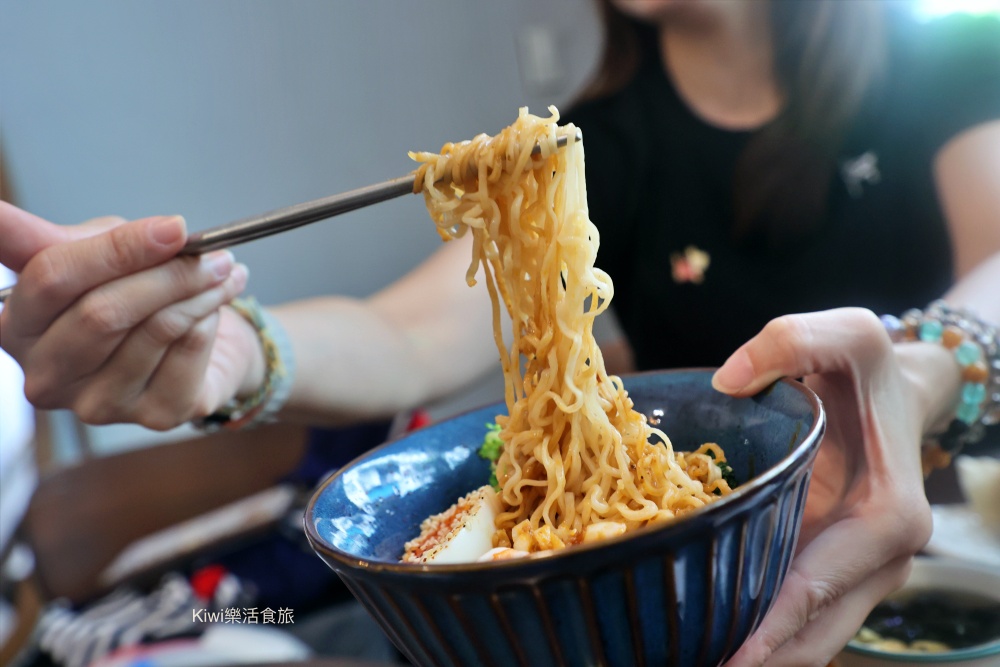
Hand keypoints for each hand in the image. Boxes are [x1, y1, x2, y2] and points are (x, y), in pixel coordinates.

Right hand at [0, 202, 255, 429]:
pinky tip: (217, 302)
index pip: (52, 279)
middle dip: (167, 272)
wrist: (194, 341)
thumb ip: (47, 238)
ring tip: (221, 268)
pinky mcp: (154, 416)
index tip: (172, 227)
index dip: (117, 249)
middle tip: (209, 251)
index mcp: (16, 327)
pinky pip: (190, 351)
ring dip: (199, 290)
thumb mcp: (88, 253)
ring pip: (155, 329)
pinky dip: (211, 317)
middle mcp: (47, 376)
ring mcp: (97, 405)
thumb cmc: (130, 291)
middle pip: (104, 312)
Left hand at [713, 308, 933, 666]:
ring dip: (754, 655)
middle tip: (683, 664)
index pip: (816, 588)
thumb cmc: (867, 366)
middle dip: (755, 659)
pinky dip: (759, 634)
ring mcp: (860, 572)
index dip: (767, 629)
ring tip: (682, 657)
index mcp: (888, 517)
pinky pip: (797, 614)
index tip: (725, 658)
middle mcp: (882, 560)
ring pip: (807, 637)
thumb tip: (726, 380)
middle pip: (813, 632)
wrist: (896, 388)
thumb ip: (789, 341)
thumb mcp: (843, 332)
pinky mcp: (836, 569)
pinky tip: (707, 639)